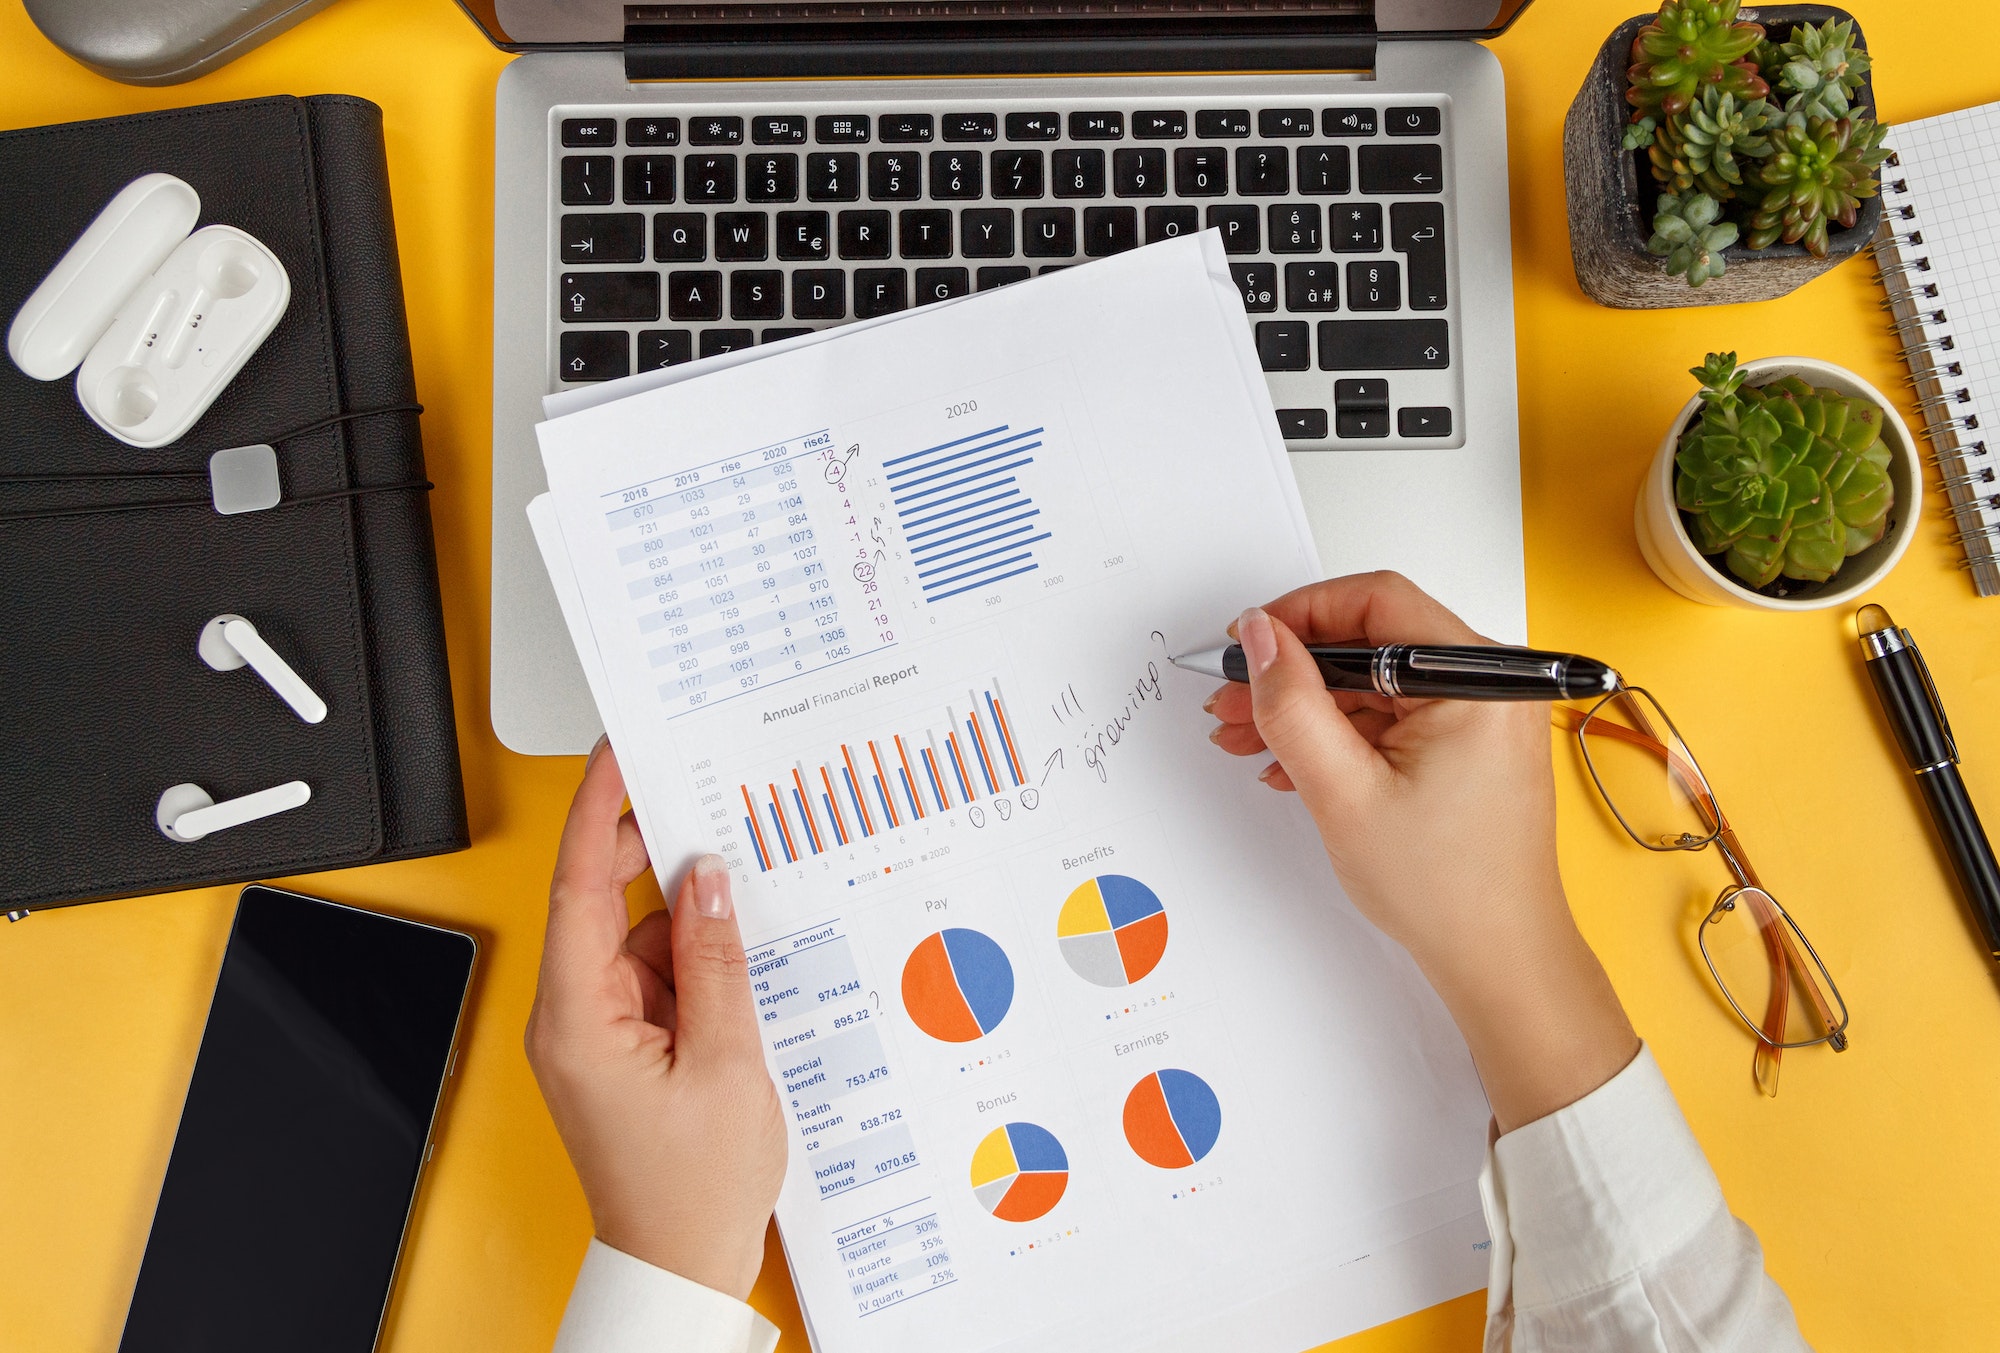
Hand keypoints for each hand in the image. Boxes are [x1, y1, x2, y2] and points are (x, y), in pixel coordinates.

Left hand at [526, 740, 786, 1299]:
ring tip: (748, 897)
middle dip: (651, 854)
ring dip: (687, 918)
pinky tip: (741, 957)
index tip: (614, 756)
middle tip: (704, 799)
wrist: (683, 1265)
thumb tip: (710, 880)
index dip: (596, 811)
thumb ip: (716, 960)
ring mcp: (597, 1033)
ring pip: (637, 939)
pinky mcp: (623, 1048)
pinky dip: (694, 960)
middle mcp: (574, 1018)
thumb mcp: (726, 1061)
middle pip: (601, 903)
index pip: (578, 885)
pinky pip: (655, 976)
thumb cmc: (694, 1190)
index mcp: (579, 1017)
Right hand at [1206, 572, 1636, 1130]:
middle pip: (1371, 640)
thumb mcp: (1343, 791)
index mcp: (1478, 679)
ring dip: (1306, 705)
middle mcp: (1490, 684)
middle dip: (1292, 669)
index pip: (1376, 601)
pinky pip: (1391, 714)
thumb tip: (1258, 634)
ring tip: (1245, 736)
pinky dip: (1337, 731)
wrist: (1499, 958)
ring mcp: (1480, 714)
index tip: (1246, 643)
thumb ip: (1292, 703)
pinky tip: (1289, 761)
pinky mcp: (1466, 743)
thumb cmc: (1446, 889)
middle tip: (1232, 697)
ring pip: (1373, 681)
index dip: (1300, 613)